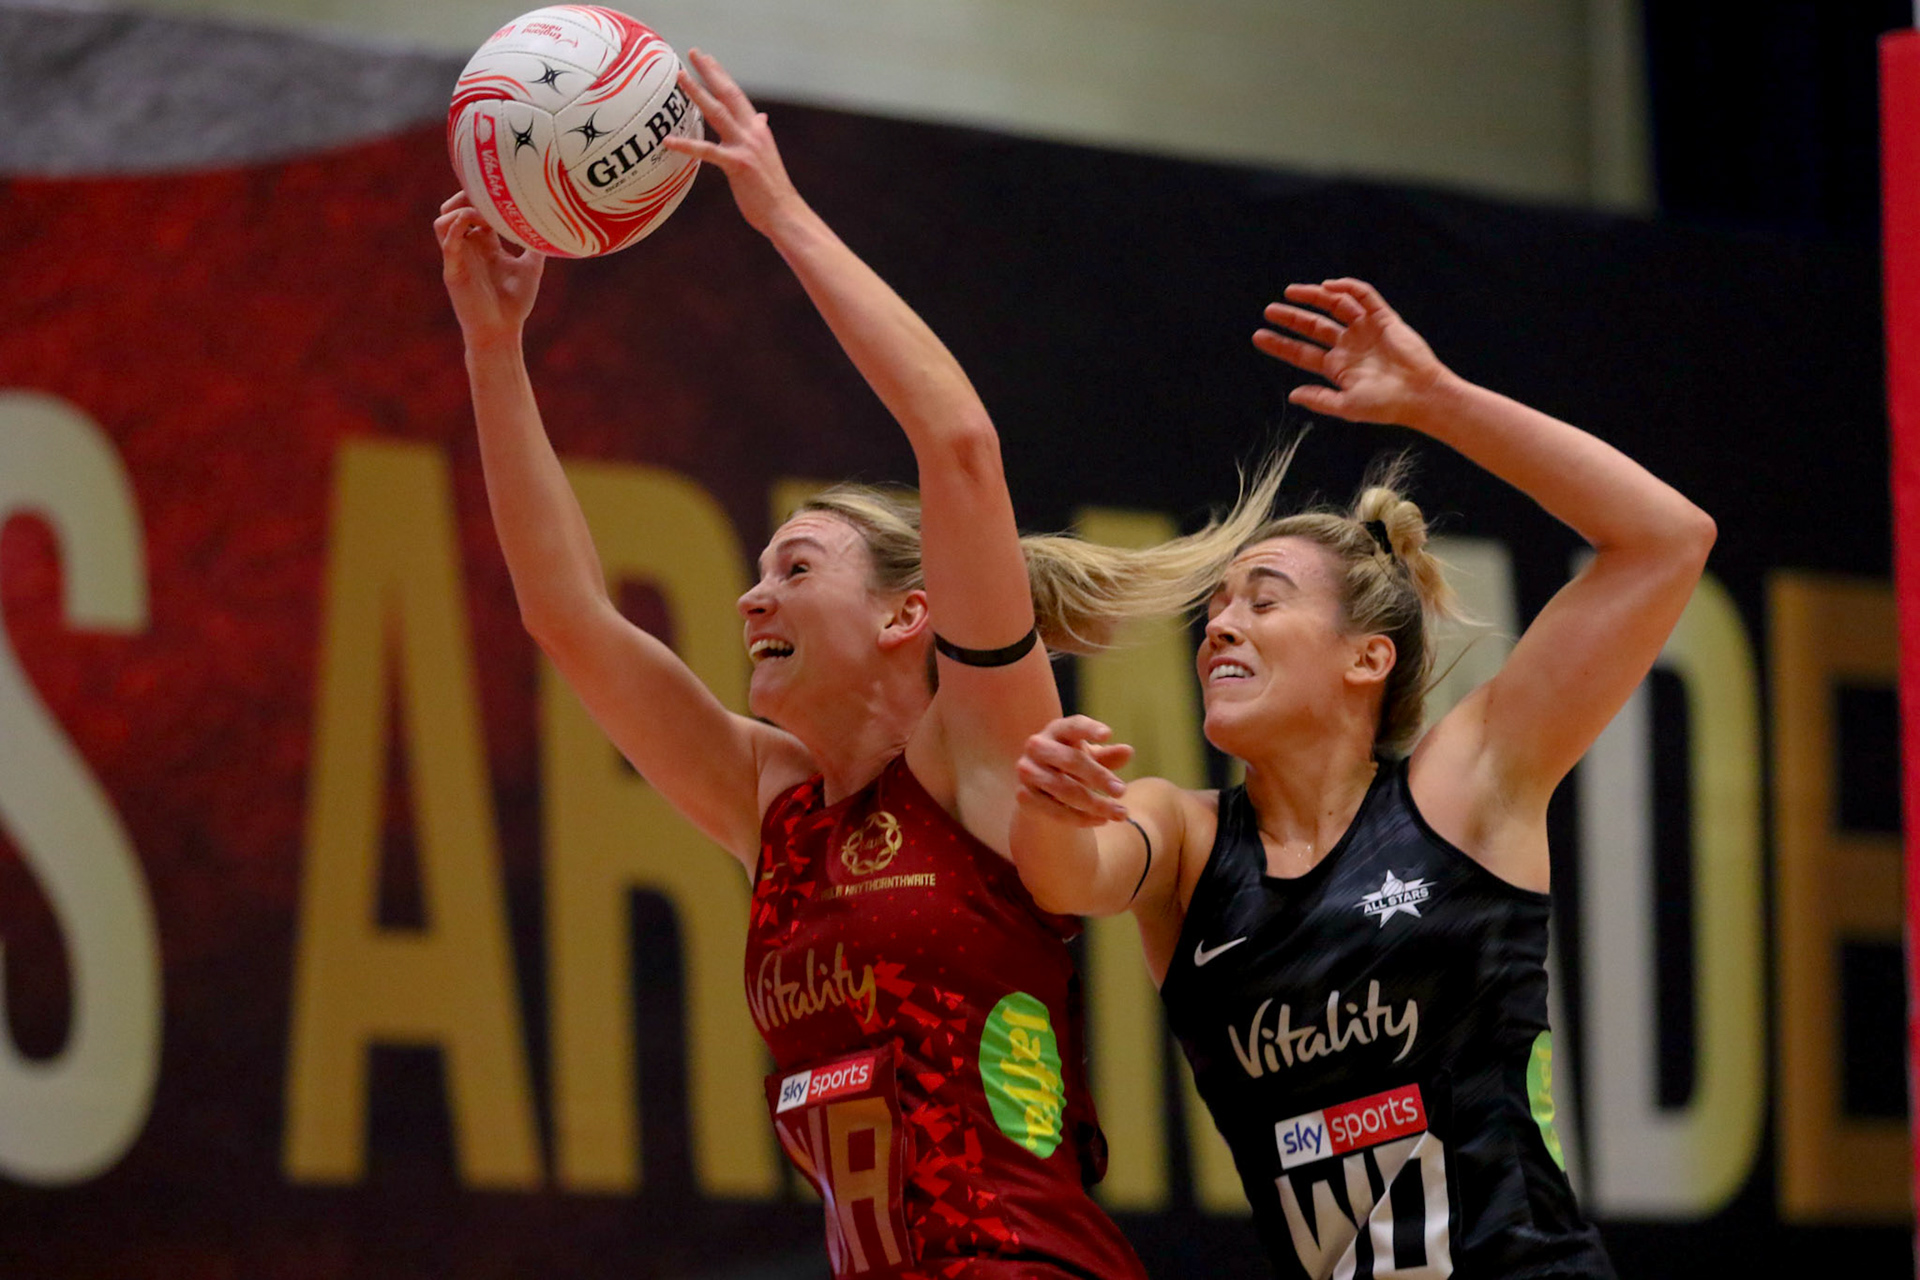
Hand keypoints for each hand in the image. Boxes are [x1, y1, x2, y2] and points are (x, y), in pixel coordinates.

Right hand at [434, 190, 545, 348]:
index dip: (482, 197)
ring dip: (459, 210)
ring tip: (482, 214)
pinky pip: (447, 242)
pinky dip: (457, 227)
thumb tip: (553, 229)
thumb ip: (536, 248)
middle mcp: (468, 248)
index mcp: (484, 245)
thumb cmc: (514, 304)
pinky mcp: (453, 271)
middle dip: (466, 197)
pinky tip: (474, 222)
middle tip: (487, 197)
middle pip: (452, 209)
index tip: (501, 193)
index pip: (474, 210)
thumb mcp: (530, 269)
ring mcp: (459, 258)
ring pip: (442, 221)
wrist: (502, 332)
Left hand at [665, 48, 803, 236]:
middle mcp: (753, 132)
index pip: (737, 95)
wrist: (785, 212)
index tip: (707, 58)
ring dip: (697, 93)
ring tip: (680, 77)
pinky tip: (669, 140)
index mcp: (758, 129)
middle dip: (710, 71)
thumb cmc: (772, 189)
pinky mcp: (738, 165)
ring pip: (717, 113)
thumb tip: (762, 118)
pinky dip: (686, 145)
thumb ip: (761, 134)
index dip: (721, 75)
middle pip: (728, 94)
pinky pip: (707, 151)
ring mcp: (745, 147)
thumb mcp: (766, 155)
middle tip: (693, 52)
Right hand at [1015, 716, 1134, 827]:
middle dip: (1098, 776)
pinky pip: (1055, 810)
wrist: (1043, 790)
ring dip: (1095, 803)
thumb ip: (1108, 756)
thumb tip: (1128, 751)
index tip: (1108, 734)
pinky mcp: (1023, 795)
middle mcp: (1037, 746)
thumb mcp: (1092, 759)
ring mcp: (1027, 771)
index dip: (1089, 729)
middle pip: (1069, 759)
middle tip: (1122, 791)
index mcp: (1056, 730)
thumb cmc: (1073, 766)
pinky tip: (1101, 820)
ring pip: (1063, 789)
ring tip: (1120, 813)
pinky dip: (1081, 818)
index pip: (1073, 725)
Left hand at [1253, 278, 1450, 427]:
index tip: (1258, 335)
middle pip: (1314, 327)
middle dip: (1292, 317)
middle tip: (1269, 310)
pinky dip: (1347, 288)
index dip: (1280, 344)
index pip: (1302, 352)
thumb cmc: (1385, 405)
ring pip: (1335, 307)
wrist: (1420, 395)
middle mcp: (1350, 346)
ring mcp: (1366, 331)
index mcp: (1338, 368)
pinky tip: (1329, 286)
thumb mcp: (1345, 405)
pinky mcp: (1384, 319)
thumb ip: (1319, 399)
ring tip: (1292, 292)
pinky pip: (1365, 297)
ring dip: (1315, 297)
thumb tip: (1291, 394)